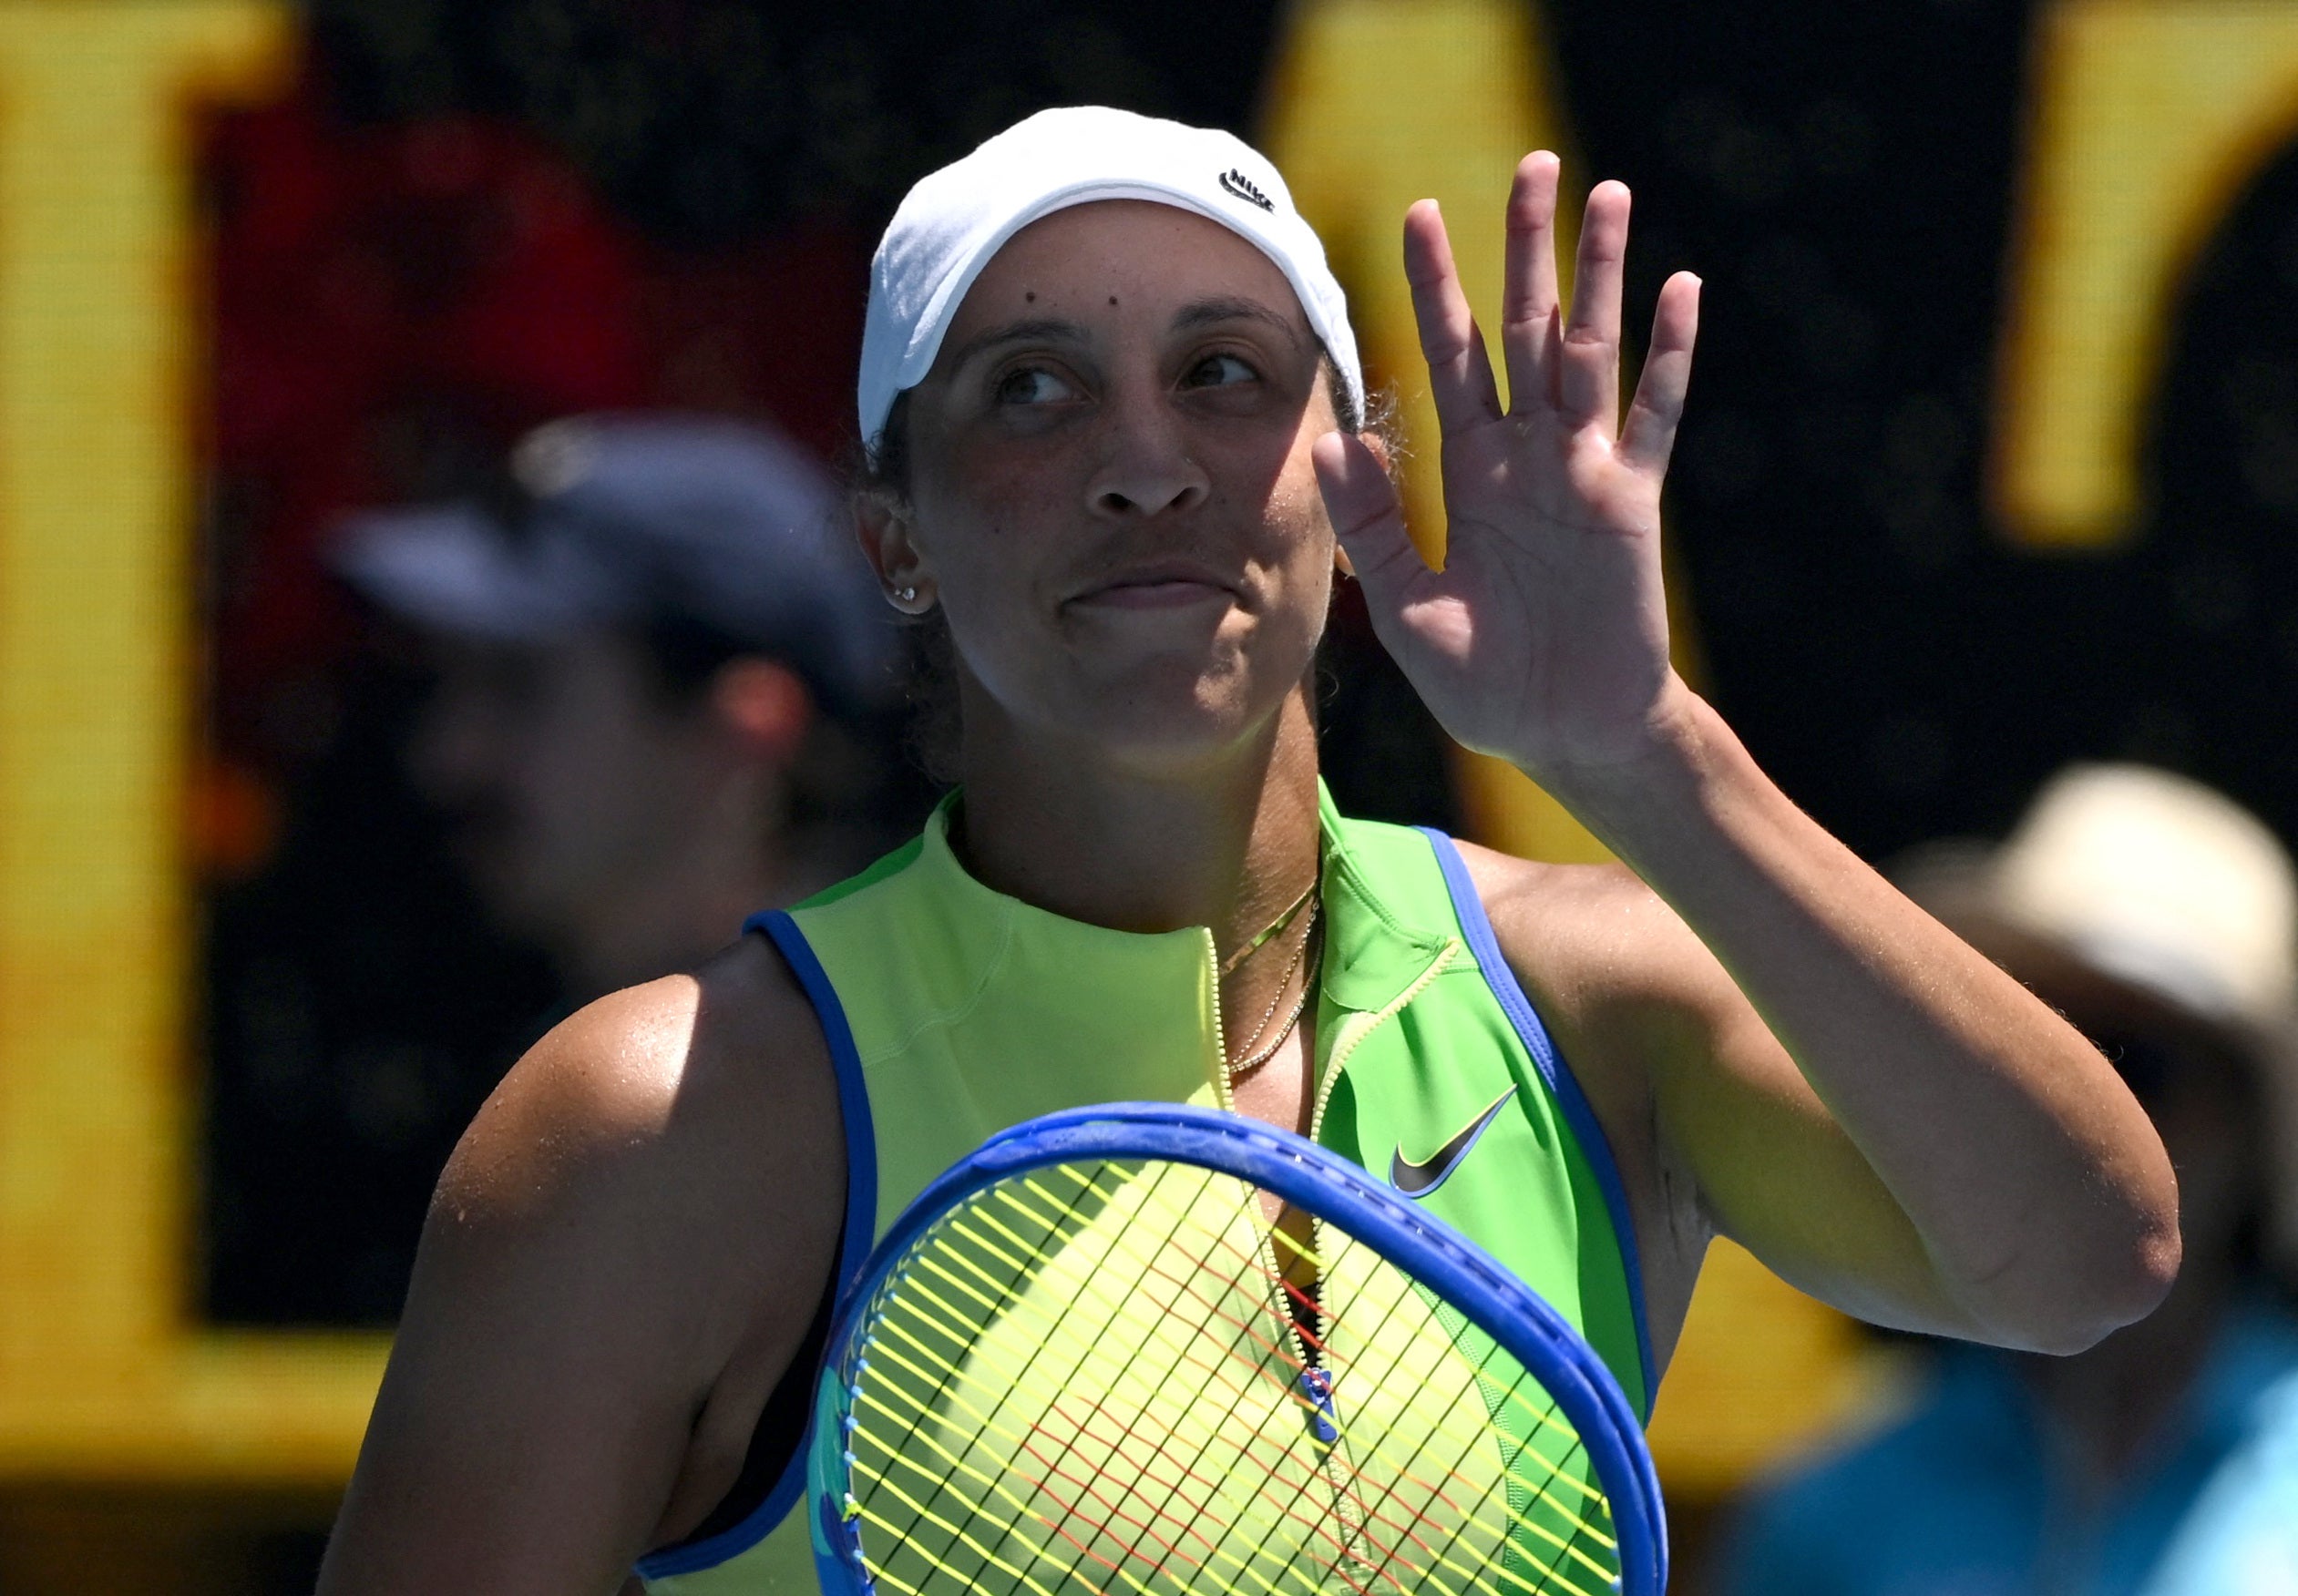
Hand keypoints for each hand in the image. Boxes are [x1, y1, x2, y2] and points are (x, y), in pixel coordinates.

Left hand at [1312, 153, 1700, 785]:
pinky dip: (1668, 356)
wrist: (1566, 737)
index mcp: (1469, 474)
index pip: (1450, 359)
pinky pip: (1654, 415)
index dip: (1434, 289)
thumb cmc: (1488, 686)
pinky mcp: (1633, 503)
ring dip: (1600, 275)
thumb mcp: (1411, 611)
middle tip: (1529, 164)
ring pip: (1592, 350)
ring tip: (1606, 194)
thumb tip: (1326, 442)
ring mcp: (1584, 472)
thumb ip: (1373, 528)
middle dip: (1524, 249)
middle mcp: (1527, 457)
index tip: (1418, 214)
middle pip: (1525, 329)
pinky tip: (1679, 291)